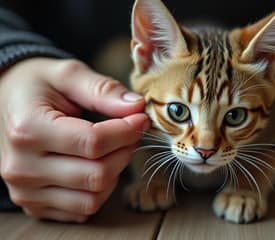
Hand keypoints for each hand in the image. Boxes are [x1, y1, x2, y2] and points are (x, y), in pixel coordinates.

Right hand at [0, 58, 148, 221]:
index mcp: (28, 129)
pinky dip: (100, 190)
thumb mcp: (67, 74)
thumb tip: (137, 106)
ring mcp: (26, 191)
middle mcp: (22, 167)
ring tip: (114, 148)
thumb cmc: (37, 87)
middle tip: (131, 132)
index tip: (140, 119)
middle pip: (96, 174)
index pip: (92, 142)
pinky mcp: (34, 204)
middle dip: (124, 151)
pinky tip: (97, 165)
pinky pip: (82, 209)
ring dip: (115, 173)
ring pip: (92, 198)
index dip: (126, 131)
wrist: (7, 104)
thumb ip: (102, 89)